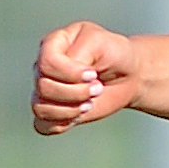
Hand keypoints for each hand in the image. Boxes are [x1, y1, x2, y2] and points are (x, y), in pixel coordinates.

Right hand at [33, 21, 141, 136]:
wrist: (128, 75)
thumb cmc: (114, 54)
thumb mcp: (101, 42)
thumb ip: (79, 52)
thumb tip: (62, 79)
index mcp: (52, 44)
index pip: (46, 62)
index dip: (69, 73)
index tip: (93, 74)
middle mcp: (44, 67)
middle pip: (44, 87)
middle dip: (75, 93)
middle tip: (97, 88)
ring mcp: (45, 89)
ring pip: (40, 107)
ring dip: (70, 109)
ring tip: (90, 103)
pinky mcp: (51, 110)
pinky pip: (42, 125)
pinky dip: (62, 124)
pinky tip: (78, 115)